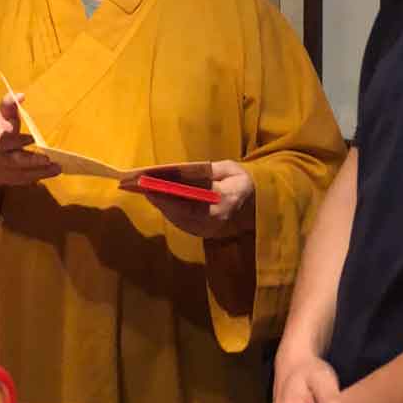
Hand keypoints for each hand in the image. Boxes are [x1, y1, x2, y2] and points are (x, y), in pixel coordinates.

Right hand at [0, 91, 60, 194]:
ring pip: (23, 173)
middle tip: (47, 157)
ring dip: (41, 171)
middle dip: (31, 160)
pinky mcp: (15, 178)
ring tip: (58, 166)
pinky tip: (56, 170)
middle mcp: (0, 156)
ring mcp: (7, 170)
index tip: (30, 137)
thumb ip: (8, 104)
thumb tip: (21, 95)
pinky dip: (43, 176)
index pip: (1, 140)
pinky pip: (29, 179)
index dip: (14, 140)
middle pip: (15, 160)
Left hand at [140, 159, 255, 238]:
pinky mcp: (208, 233)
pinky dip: (172, 213)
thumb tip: (185, 171)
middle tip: (142, 187)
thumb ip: (210, 170)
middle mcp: (217, 220)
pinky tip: (161, 202)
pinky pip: (185, 224)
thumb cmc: (244, 181)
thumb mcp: (230, 169)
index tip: (151, 188)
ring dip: (163, 208)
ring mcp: (212, 230)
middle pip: (181, 214)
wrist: (260, 205)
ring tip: (148, 192)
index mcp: (224, 201)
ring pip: (181, 221)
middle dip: (161, 201)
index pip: (190, 202)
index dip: (168, 197)